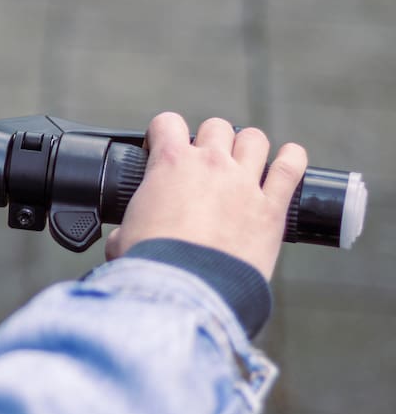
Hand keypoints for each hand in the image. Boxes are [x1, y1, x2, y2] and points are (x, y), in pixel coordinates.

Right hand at [104, 112, 307, 280]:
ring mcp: (245, 183)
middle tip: (203, 165)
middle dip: (208, 142)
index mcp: (170, 164)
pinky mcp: (272, 208)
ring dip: (247, 148)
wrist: (186, 291)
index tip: (161, 150)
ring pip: (254, 139)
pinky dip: (292, 159)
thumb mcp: (122, 240)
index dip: (161, 134)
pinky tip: (288, 160)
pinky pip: (292, 168)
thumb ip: (126, 228)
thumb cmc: (151, 265)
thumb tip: (122, 238)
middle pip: (216, 128)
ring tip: (241, 164)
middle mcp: (211, 164)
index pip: (167, 122)